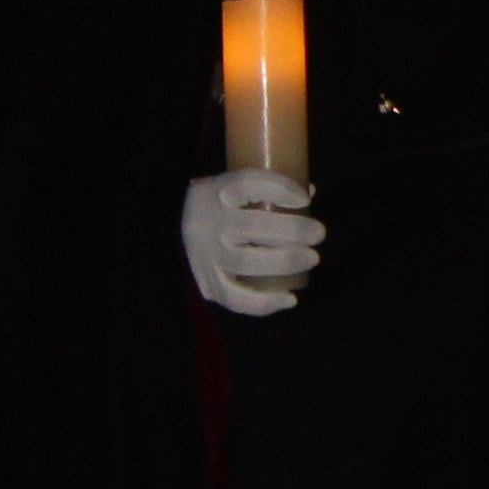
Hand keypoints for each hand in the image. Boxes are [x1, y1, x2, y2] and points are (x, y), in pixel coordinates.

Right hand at [183, 169, 323, 316]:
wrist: (169, 225)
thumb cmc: (219, 203)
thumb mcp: (235, 186)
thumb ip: (268, 188)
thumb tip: (308, 192)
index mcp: (216, 192)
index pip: (248, 184)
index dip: (280, 189)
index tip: (305, 198)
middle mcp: (208, 223)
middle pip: (253, 227)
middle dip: (293, 231)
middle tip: (319, 233)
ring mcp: (206, 255)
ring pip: (245, 262)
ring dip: (285, 262)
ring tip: (312, 258)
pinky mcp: (206, 282)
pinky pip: (234, 298)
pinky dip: (264, 303)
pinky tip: (290, 300)